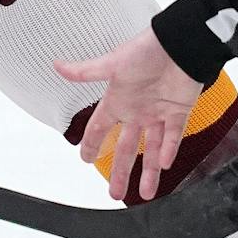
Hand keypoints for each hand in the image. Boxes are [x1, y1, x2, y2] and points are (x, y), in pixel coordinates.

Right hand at [53, 29, 203, 201]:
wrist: (180, 44)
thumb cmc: (146, 50)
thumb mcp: (112, 63)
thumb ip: (85, 71)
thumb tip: (57, 66)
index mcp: (118, 100)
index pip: (100, 128)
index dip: (91, 143)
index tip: (84, 159)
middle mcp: (137, 110)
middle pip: (126, 148)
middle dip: (120, 171)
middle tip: (114, 193)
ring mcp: (158, 113)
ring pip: (152, 149)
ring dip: (148, 172)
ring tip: (144, 194)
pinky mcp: (179, 111)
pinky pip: (173, 136)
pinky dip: (169, 150)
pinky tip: (164, 165)